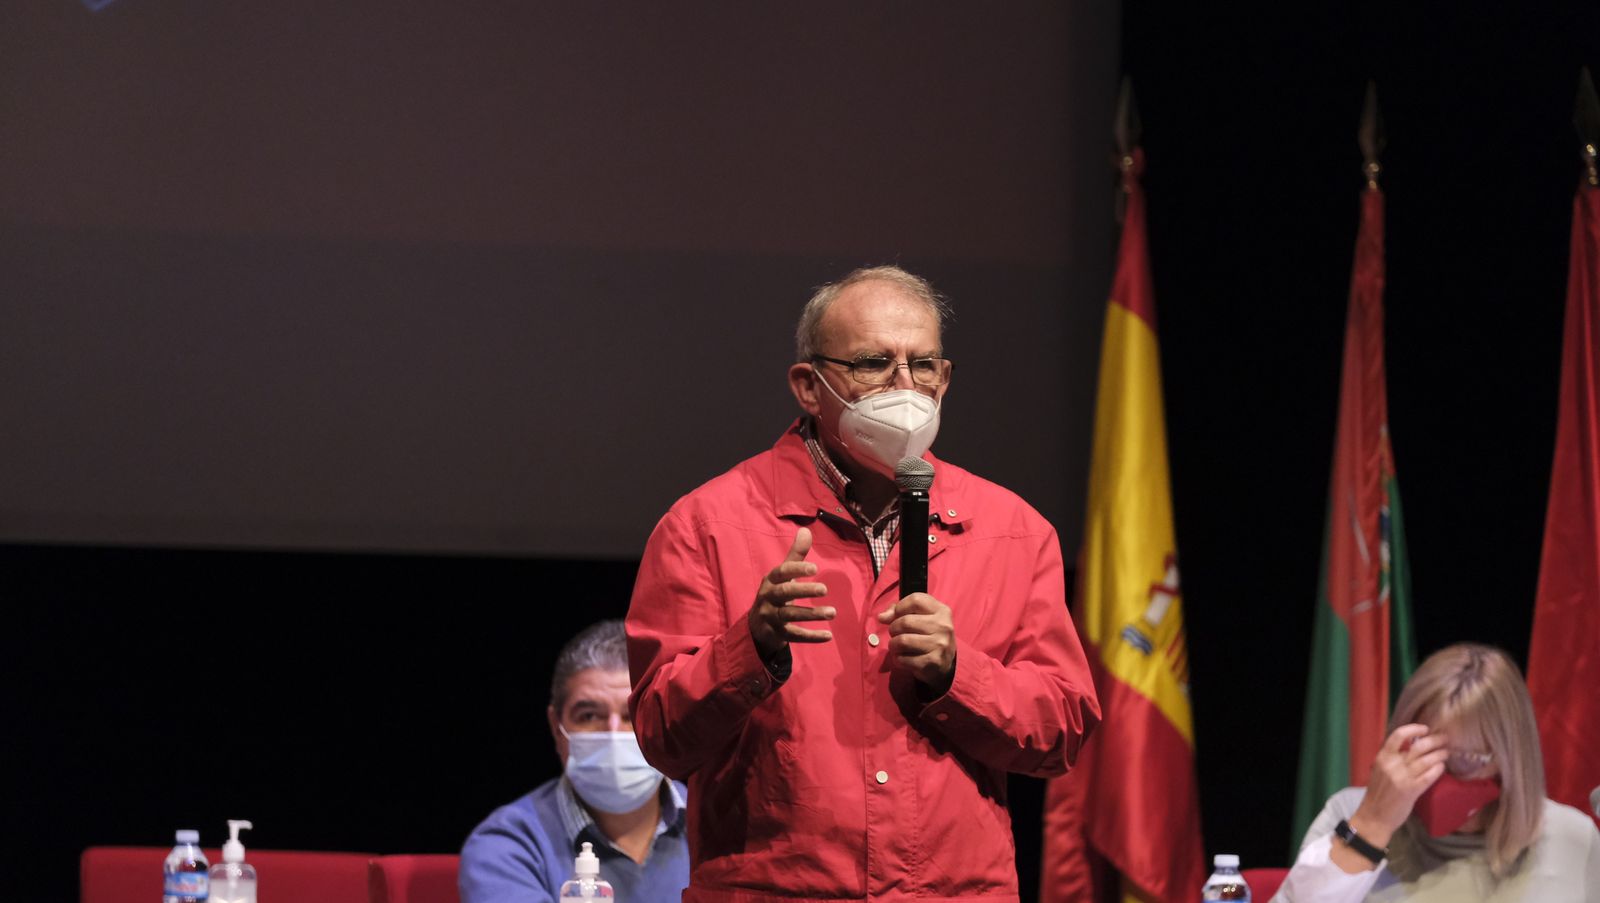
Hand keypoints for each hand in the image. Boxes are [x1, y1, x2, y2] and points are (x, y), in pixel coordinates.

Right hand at [747, 527, 834, 659]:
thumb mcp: (782, 575)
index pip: (782, 572)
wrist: (756, 625)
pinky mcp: (777, 634)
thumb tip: (806, 530)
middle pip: (785, 593)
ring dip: (812, 614)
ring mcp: (771, 617)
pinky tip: (828, 636)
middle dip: (804, 590)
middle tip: (825, 590)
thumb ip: (795, 555)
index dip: (797, 569)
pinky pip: (794, 636)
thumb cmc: (775, 594)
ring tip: (833, 612)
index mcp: (771, 581)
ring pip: (791, 615)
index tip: (815, 568)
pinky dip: (811, 637)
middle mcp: (768, 597)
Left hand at [877, 593, 955, 692]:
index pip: (915, 600)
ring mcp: (939, 645)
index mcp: (941, 611)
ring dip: (893, 645)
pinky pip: (903, 659)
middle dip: (893, 628)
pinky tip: (903, 658)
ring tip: (897, 646)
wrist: (945, 663)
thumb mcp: (921, 617)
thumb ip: (900, 611)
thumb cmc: (929, 635)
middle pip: (905, 621)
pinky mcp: (932, 662)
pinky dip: (898, 659)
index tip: (897, 616)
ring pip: (902, 641)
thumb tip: (882, 617)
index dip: (900, 607)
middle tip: (896, 634)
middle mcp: (943, 626)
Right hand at [1349, 723, 1449, 845]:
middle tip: (1444, 739)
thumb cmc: (1377, 793)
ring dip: (1439, 754)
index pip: (1398, 735)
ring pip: (1426, 760)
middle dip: (1435, 740)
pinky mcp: (1412, 790)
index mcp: (1382, 757)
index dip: (1414, 729)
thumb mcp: (1380, 770)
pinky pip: (1429, 776)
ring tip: (1446, 752)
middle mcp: (1392, 764)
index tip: (1425, 728)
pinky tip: (1442, 767)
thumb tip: (1412, 747)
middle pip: (1418, 746)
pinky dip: (1438, 769)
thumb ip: (1393, 759)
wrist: (1374, 816)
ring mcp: (1402, 777)